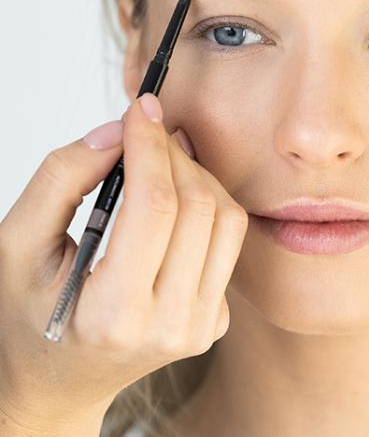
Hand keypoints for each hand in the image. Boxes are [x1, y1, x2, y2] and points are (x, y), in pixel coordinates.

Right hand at [0, 93, 247, 432]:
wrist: (58, 377)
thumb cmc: (29, 312)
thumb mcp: (18, 245)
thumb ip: (61, 180)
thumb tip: (116, 133)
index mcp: (115, 315)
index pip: (156, 207)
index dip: (151, 146)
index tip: (141, 109)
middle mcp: (172, 325)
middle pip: (199, 207)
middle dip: (174, 154)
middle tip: (146, 132)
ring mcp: (202, 327)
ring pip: (227, 219)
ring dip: (196, 175)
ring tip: (159, 164)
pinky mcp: (218, 321)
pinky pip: (230, 244)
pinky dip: (205, 208)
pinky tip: (172, 205)